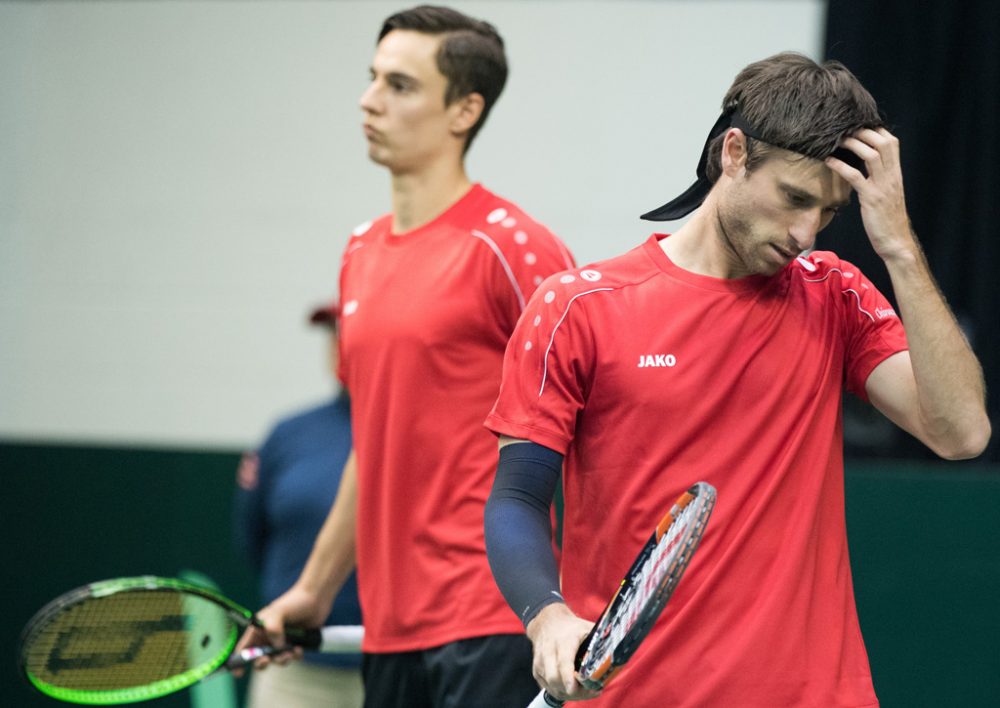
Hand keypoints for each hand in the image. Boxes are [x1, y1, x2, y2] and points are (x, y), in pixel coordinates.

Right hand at [231, 585, 324, 675]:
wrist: (316, 598)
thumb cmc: (294, 601)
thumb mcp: (279, 612)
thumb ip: (273, 629)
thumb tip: (277, 647)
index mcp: (258, 628)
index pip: (244, 647)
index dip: (239, 660)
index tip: (238, 673)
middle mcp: (268, 636)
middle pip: (258, 658)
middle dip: (262, 663)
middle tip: (267, 660)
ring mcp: (281, 641)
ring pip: (276, 660)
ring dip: (281, 660)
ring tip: (290, 653)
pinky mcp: (295, 644)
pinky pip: (291, 657)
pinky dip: (294, 656)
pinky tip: (299, 649)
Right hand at [525, 603, 600, 701]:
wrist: (547, 621)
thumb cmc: (572, 627)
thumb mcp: (588, 628)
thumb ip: (603, 640)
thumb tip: (622, 652)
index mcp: (564, 640)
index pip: (563, 662)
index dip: (568, 677)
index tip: (574, 688)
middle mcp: (549, 650)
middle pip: (555, 678)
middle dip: (572, 691)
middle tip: (591, 692)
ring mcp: (540, 661)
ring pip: (550, 685)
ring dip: (567, 694)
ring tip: (585, 692)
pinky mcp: (537, 669)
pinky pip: (547, 687)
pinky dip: (560, 692)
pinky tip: (573, 690)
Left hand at [825, 127, 914, 261]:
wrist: (896, 242)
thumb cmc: (887, 219)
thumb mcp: (887, 194)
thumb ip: (880, 178)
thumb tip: (866, 166)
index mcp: (896, 173)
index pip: (891, 142)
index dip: (875, 130)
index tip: (857, 124)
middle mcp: (892, 176)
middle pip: (882, 143)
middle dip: (863, 132)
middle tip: (843, 128)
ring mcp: (883, 186)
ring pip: (871, 155)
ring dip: (852, 144)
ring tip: (835, 140)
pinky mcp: (871, 199)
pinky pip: (856, 177)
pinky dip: (841, 166)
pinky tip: (828, 161)